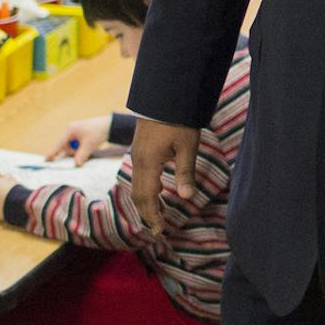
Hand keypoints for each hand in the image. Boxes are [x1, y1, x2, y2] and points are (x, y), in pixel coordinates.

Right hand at [48, 118, 120, 163]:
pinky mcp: (78, 135)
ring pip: (70, 147)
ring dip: (76, 151)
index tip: (46, 159)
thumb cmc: (98, 132)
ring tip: (87, 149)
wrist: (109, 125)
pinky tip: (86, 149)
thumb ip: (81, 155)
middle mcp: (70, 130)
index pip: (59, 144)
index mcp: (70, 130)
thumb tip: (76, 165)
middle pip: (65, 146)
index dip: (53, 152)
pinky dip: (79, 149)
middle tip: (81, 155)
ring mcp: (74, 132)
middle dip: (71, 153)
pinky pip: (75, 145)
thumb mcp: (89, 145)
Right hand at [127, 118, 198, 237]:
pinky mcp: (140, 148)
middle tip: (158, 229)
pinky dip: (146, 189)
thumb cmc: (178, 119)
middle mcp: (138, 160)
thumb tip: (186, 198)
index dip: (152, 215)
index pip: (146, 197)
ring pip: (137, 185)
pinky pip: (139, 175)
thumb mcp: (187, 146)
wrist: (165, 94)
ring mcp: (137, 153)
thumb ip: (185, 172)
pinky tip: (158, 191)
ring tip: (159, 215)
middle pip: (138, 194)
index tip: (160, 230)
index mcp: (148, 162)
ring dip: (146, 202)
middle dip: (147, 213)